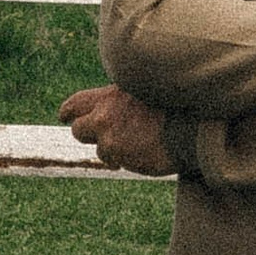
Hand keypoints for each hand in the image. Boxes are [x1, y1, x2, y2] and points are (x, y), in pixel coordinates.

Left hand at [61, 83, 175, 176]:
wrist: (191, 127)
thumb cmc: (173, 107)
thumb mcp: (142, 92)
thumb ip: (120, 101)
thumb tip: (105, 110)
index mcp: (110, 96)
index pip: (76, 103)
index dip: (68, 111)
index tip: (64, 116)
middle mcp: (104, 116)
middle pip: (77, 129)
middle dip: (87, 133)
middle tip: (103, 136)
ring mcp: (110, 138)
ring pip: (101, 150)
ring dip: (114, 149)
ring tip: (138, 143)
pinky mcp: (120, 157)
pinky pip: (117, 162)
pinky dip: (127, 159)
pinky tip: (144, 151)